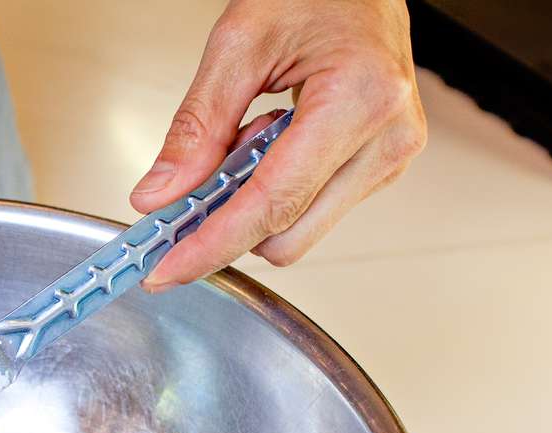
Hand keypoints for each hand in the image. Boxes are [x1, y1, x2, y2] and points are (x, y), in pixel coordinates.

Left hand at [131, 0, 425, 289]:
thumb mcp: (239, 43)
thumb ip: (197, 126)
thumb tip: (159, 195)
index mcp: (360, 99)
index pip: (272, 204)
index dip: (213, 245)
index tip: (168, 269)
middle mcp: (387, 137)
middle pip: (288, 235)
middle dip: (230, 224)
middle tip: (191, 188)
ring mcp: (391, 156)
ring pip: (300, 231)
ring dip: (256, 203)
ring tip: (248, 139)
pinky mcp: (383, 166)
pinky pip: (315, 210)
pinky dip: (278, 191)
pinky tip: (272, 144)